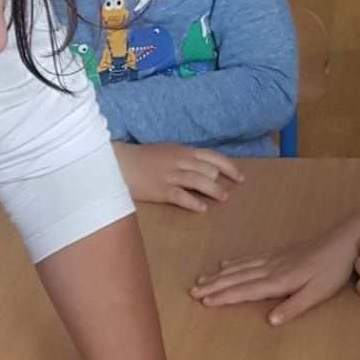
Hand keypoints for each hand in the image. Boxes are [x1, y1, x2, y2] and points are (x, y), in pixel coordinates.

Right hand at [117, 142, 243, 213]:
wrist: (119, 164)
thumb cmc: (143, 159)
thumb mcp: (166, 151)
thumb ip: (184, 157)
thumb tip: (203, 166)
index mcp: (182, 151)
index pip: (212, 157)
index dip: (229, 167)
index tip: (240, 176)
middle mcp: (179, 161)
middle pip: (209, 169)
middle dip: (223, 180)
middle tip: (229, 192)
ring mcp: (170, 175)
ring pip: (199, 181)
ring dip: (214, 191)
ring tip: (223, 198)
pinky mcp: (161, 190)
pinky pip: (182, 197)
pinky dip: (194, 203)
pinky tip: (202, 208)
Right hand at [189, 214, 359, 323]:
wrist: (346, 241)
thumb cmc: (334, 270)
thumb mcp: (318, 293)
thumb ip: (294, 306)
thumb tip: (270, 321)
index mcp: (279, 280)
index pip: (245, 290)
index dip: (224, 296)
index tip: (204, 301)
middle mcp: (272, 268)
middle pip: (237, 278)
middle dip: (214, 285)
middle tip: (192, 291)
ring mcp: (275, 259)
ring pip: (241, 267)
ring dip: (220, 274)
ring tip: (202, 279)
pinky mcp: (280, 253)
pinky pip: (251, 258)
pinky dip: (235, 262)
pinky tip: (226, 263)